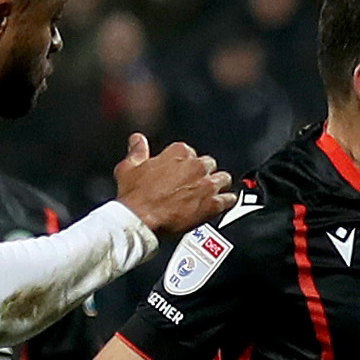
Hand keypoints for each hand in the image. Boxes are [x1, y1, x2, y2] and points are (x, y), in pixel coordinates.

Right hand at [114, 134, 233, 236]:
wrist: (141, 218)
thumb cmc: (135, 196)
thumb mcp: (129, 167)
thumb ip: (137, 151)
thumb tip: (138, 140)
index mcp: (178, 153)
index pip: (188, 151)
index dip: (183, 163)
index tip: (179, 170)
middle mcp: (196, 166)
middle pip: (208, 164)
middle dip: (202, 172)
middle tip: (193, 183)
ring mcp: (207, 185)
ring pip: (223, 179)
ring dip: (217, 184)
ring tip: (209, 192)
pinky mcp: (213, 204)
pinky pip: (229, 200)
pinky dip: (227, 202)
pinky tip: (222, 204)